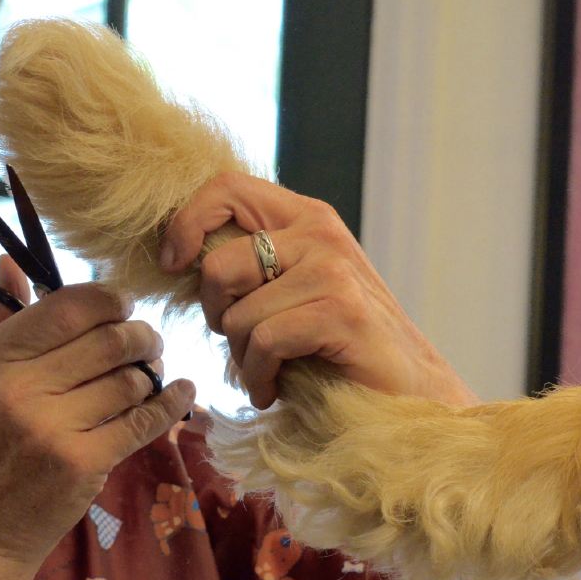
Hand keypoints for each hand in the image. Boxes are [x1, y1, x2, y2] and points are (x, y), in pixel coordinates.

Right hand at [0, 255, 195, 564]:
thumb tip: (13, 262)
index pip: (69, 306)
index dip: (109, 298)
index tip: (124, 304)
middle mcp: (19, 390)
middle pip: (110, 339)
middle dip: (141, 334)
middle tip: (147, 340)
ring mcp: (52, 429)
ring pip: (132, 379)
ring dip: (153, 372)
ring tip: (151, 373)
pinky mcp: (83, 464)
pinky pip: (144, 421)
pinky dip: (171, 404)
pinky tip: (182, 392)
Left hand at [159, 173, 474, 407]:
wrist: (406, 392)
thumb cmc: (334, 347)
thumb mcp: (287, 290)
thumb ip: (248, 264)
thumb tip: (179, 256)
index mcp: (304, 217)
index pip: (225, 187)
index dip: (185, 222)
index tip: (174, 266)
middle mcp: (319, 232)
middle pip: (219, 264)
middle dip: (216, 315)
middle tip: (243, 342)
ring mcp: (332, 269)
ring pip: (238, 315)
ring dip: (242, 358)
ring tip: (268, 372)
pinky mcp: (341, 310)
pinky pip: (263, 343)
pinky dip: (259, 377)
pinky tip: (275, 389)